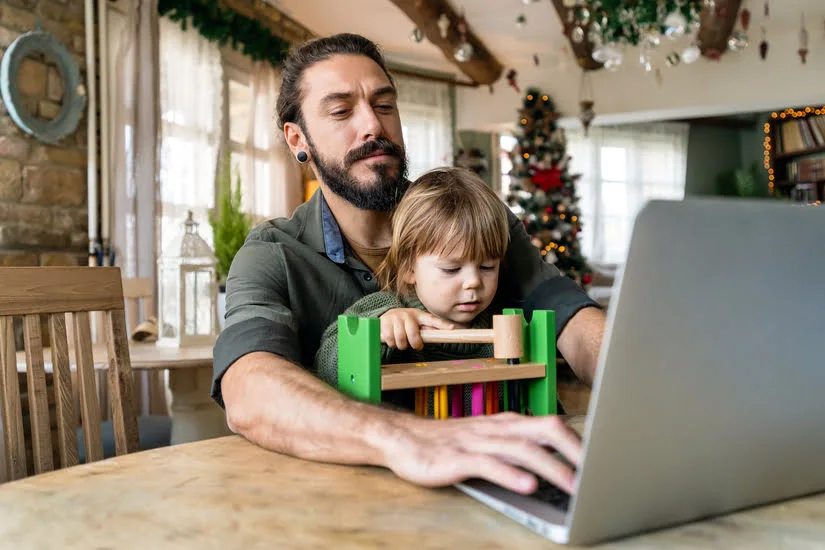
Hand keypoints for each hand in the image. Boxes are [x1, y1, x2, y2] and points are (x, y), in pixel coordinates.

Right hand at [379, 413, 581, 494]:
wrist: (402, 438)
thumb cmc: (449, 444)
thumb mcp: (488, 442)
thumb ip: (517, 449)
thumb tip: (555, 465)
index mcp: (507, 423)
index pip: (552, 425)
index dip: (579, 442)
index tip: (604, 460)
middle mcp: (497, 428)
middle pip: (545, 431)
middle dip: (575, 451)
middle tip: (599, 473)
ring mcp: (477, 441)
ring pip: (521, 449)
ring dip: (551, 466)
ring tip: (574, 485)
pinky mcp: (458, 458)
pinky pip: (488, 464)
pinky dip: (510, 475)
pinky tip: (527, 486)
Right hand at [380, 308, 453, 350]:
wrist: (386, 316)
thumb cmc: (406, 323)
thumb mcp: (417, 323)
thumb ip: (427, 329)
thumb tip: (442, 334)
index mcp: (418, 315)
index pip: (432, 320)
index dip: (442, 325)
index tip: (451, 328)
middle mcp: (407, 314)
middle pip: (413, 335)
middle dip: (415, 344)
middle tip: (415, 345)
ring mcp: (395, 318)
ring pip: (401, 340)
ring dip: (402, 345)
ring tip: (402, 342)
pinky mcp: (384, 322)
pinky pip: (390, 340)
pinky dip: (392, 344)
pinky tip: (393, 340)